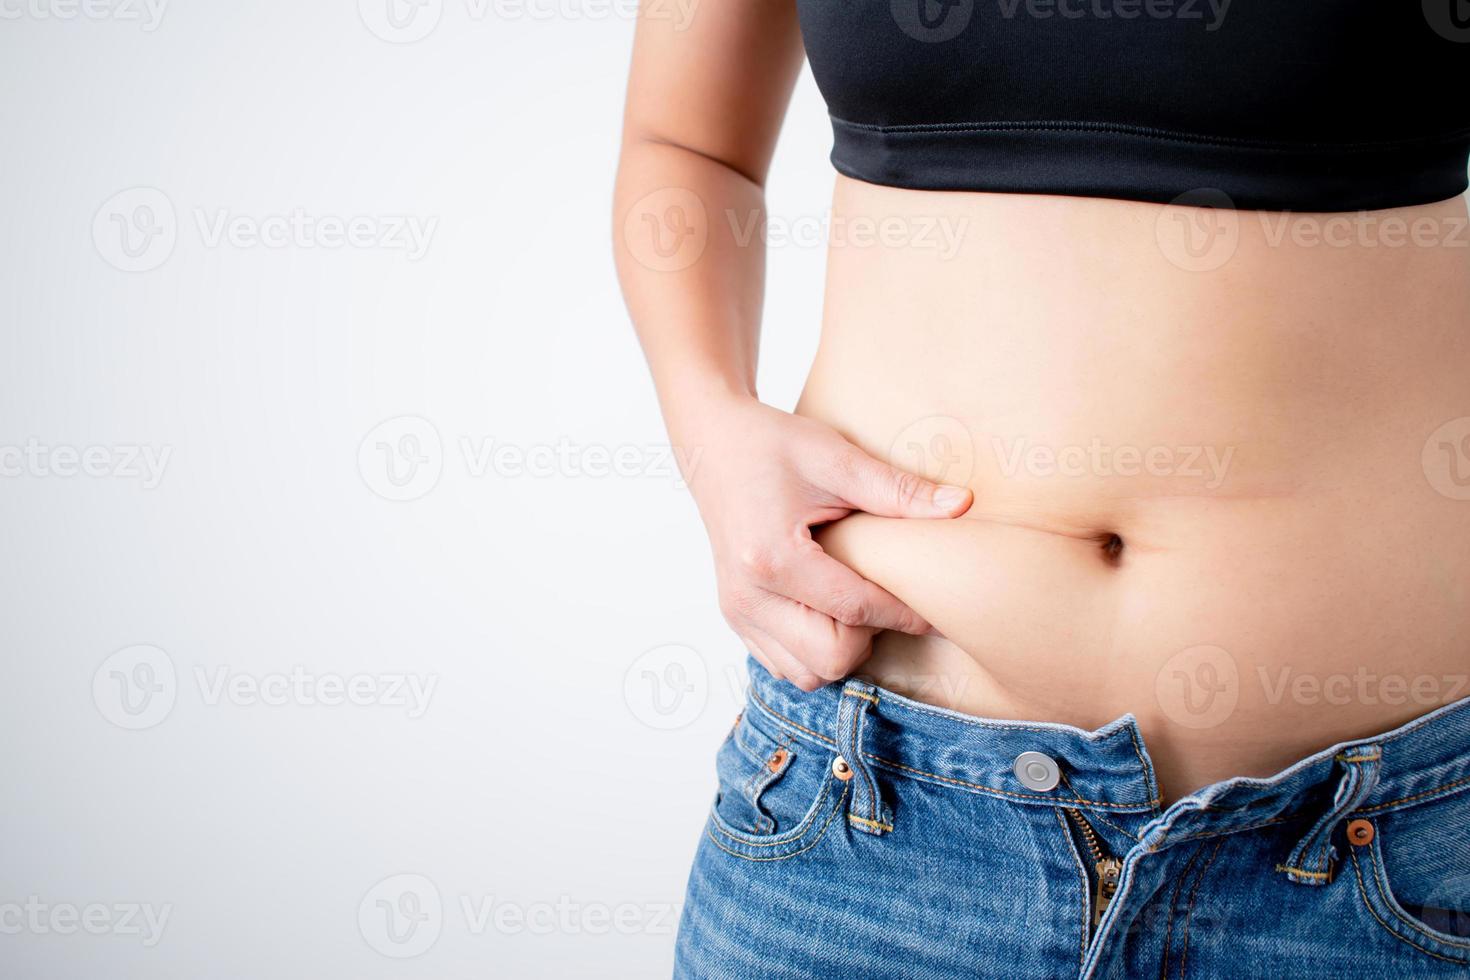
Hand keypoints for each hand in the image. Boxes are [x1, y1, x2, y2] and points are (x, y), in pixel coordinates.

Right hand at [674, 395, 972, 689]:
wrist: (712, 443)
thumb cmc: (771, 444)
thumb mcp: (836, 457)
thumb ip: (898, 489)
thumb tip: (962, 506)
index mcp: (772, 558)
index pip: (854, 611)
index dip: (905, 615)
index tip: (938, 611)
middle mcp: (747, 596)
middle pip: (831, 659)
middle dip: (870, 637)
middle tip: (885, 599)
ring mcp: (737, 612)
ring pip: (808, 674)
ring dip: (842, 649)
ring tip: (856, 604)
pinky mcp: (735, 617)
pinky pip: (785, 665)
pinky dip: (815, 651)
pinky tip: (829, 610)